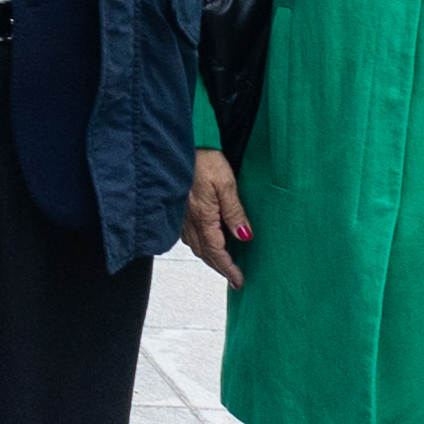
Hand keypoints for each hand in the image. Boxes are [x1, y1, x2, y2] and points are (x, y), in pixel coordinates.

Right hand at [185, 148, 248, 288]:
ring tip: (223, 263)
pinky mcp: (178, 209)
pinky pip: (189, 235)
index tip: (239, 280)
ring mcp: (181, 216)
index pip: (216, 252)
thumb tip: (244, 237)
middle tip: (234, 278)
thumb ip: (234, 212)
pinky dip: (200, 245)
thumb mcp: (226, 185)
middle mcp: (189, 220)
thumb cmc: (205, 160)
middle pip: (204, 253)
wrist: (184, 143)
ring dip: (210, 257)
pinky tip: (207, 242)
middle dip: (220, 267)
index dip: (228, 268)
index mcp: (202, 217)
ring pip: (195, 245)